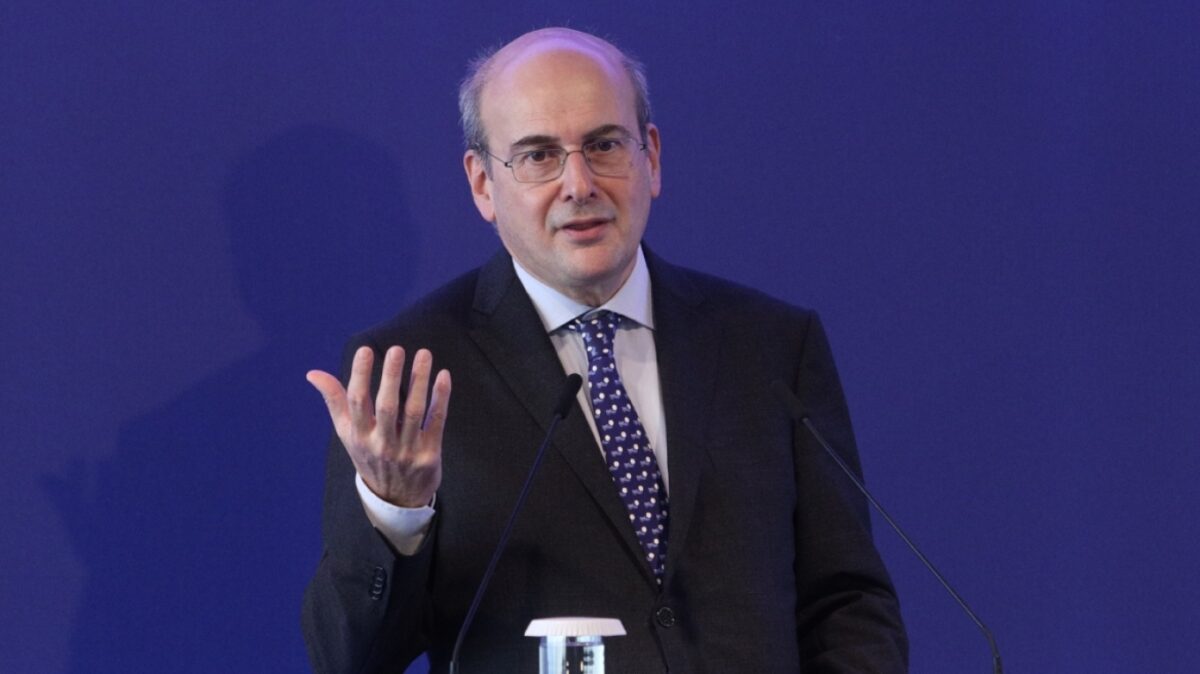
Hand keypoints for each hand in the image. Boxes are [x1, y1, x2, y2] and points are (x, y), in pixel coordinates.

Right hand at [307, 346, 451, 506]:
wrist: (396, 499)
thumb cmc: (369, 456)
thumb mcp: (347, 434)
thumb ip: (335, 401)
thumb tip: (313, 373)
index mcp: (359, 436)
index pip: (357, 402)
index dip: (360, 375)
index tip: (365, 350)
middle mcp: (382, 444)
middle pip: (387, 407)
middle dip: (391, 377)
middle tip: (396, 350)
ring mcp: (407, 451)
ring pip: (414, 411)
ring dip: (419, 381)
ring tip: (423, 354)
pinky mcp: (429, 454)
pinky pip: (436, 422)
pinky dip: (440, 398)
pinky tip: (442, 375)